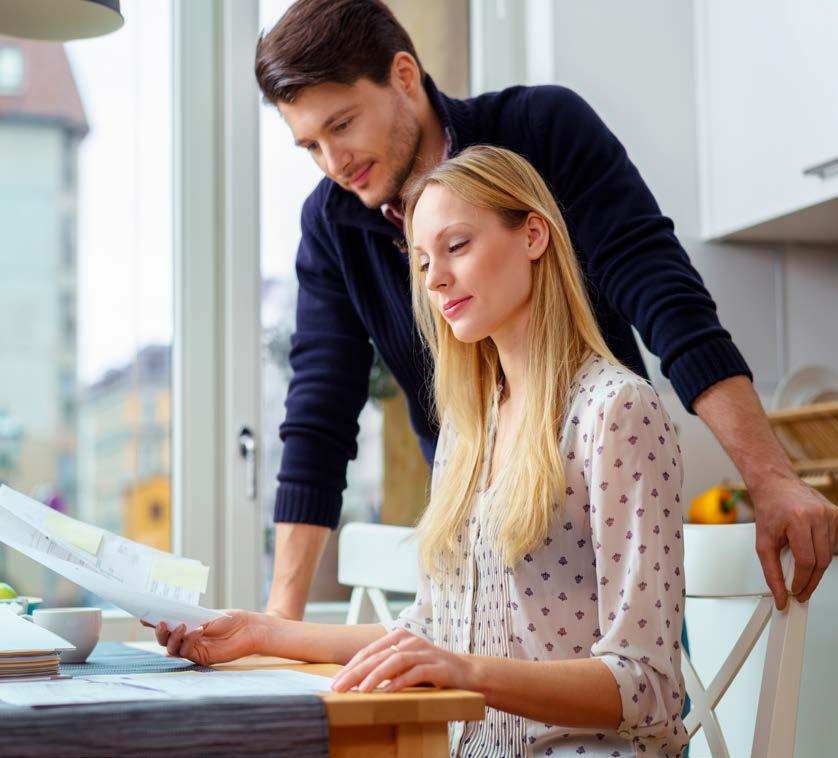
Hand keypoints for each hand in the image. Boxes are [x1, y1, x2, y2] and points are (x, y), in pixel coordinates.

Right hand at [140, 609, 260, 665]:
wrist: (248, 628)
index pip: (166, 626)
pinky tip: (197, 631)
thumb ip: (186, 617)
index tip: (143, 617)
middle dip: (160, 633)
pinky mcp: (201, 658)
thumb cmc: (229, 620)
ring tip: (182, 626)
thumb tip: (166, 612)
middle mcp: (186, 640)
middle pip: (165, 641)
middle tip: (162, 623)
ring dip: (174, 637)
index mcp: (186, 627)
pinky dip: (189, 640)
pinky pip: (188, 652)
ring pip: (172, 649)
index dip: (153, 623)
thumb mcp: (205, 615)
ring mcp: (193, 650)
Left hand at [331, 628, 473, 693]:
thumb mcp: (405, 666)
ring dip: (375, 676)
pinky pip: (416, 673)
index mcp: (400, 637)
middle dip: (356, 672)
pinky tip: (388, 691)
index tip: (336, 681)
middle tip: (339, 687)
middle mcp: (410, 641)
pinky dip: (400, 682)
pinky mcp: (437, 666)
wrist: (467, 673)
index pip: (369, 651)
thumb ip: (386, 668)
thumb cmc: (431, 672)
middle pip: (377, 656)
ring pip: (394, 661)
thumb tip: (356, 681)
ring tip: (360, 690)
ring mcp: (424, 652)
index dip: (351, 666)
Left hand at [751, 474, 837, 608]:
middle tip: (801, 591)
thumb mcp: (763, 541)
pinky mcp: (837, 514)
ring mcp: (830, 513)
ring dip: (817, 567)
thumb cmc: (769, 509)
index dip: (802, 581)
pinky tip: (812, 552)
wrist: (775, 484)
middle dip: (811, 580)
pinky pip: (834, 543)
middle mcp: (817, 514)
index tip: (796, 592)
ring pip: (830, 554)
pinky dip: (823, 552)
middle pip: (822, 560)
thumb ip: (771, 571)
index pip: (807, 561)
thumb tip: (780, 596)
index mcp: (798, 519)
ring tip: (802, 570)